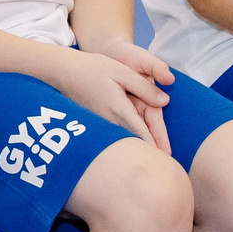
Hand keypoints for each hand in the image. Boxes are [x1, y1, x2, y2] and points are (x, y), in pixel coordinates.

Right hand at [54, 42, 172, 152]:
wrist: (64, 72)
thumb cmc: (93, 68)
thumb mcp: (121, 71)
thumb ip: (144, 87)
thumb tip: (164, 102)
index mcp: (120, 109)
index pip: (143, 134)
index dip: (157, 147)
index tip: (168, 159)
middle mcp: (111, 122)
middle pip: (136, 141)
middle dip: (151, 151)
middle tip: (168, 162)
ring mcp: (103, 125)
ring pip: (126, 139)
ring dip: (140, 147)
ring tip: (157, 156)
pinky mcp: (98, 124)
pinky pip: (117, 135)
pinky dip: (129, 139)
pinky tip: (137, 144)